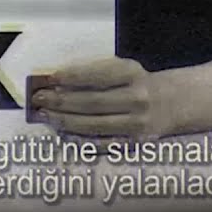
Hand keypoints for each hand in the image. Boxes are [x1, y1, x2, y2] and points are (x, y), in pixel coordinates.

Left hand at [31, 58, 174, 139]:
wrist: (172, 102)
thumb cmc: (136, 82)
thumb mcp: (123, 69)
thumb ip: (95, 73)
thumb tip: (56, 82)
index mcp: (132, 72)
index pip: (98, 75)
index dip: (72, 77)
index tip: (50, 78)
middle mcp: (137, 97)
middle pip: (92, 102)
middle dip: (61, 101)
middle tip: (39, 99)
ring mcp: (137, 122)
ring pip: (94, 124)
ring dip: (65, 120)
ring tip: (46, 115)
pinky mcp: (135, 142)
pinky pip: (102, 142)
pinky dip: (80, 138)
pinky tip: (63, 132)